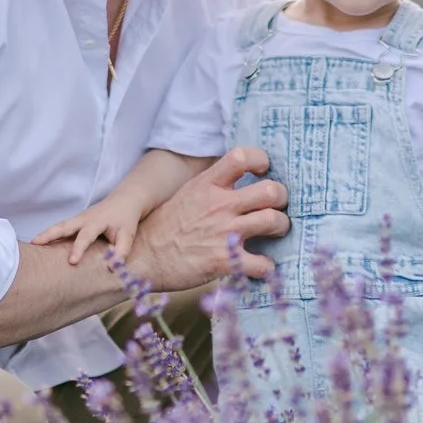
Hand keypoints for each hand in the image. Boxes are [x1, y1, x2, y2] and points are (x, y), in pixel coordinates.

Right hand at [31, 197, 143, 265]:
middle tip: (34, 243)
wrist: (125, 200)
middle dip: (49, 234)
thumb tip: (113, 268)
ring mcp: (78, 219)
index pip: (86, 236)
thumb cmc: (126, 219)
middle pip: (64, 226)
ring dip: (46, 234)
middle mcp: (84, 219)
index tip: (72, 262)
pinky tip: (40, 244)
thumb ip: (122, 251)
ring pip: (59, 226)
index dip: (79, 249)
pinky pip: (61, 228)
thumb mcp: (127, 235)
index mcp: (97, 221)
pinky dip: (50, 234)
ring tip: (32, 244)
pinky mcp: (75, 222)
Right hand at [130, 147, 288, 290]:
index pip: (242, 156)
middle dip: (281, 198)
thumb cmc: (163, 227)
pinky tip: (260, 265)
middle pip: (271, 191)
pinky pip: (263, 263)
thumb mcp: (187, 195)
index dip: (261, 160)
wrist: (141, 259)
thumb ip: (213, 186)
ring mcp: (223, 233)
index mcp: (207, 185)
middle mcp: (219, 205)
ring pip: (274, 221)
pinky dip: (266, 266)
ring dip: (280, 227)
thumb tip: (239, 178)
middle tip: (276, 206)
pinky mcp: (224, 262)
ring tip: (274, 231)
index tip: (263, 170)